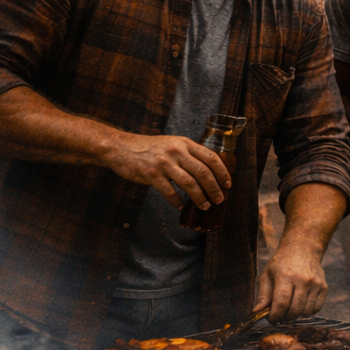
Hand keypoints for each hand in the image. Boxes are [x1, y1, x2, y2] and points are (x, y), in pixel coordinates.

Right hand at [104, 134, 229, 209]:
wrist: (121, 147)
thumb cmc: (149, 148)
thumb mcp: (172, 143)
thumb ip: (187, 154)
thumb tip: (207, 172)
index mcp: (184, 143)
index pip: (211, 157)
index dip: (222, 172)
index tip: (228, 184)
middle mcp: (176, 152)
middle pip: (203, 172)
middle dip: (214, 188)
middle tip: (219, 199)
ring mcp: (164, 163)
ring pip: (189, 184)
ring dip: (199, 198)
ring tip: (204, 206)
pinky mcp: (151, 174)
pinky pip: (169, 192)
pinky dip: (177, 201)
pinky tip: (180, 206)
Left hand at [254, 237, 328, 322]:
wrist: (303, 250)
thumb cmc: (281, 263)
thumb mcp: (267, 274)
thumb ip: (263, 294)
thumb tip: (258, 311)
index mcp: (286, 276)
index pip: (281, 303)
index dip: (275, 316)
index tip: (271, 319)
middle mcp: (303, 280)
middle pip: (295, 310)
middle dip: (285, 318)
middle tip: (280, 315)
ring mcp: (315, 284)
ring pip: (306, 312)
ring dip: (296, 316)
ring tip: (289, 310)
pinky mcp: (324, 287)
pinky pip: (316, 308)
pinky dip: (307, 312)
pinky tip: (300, 305)